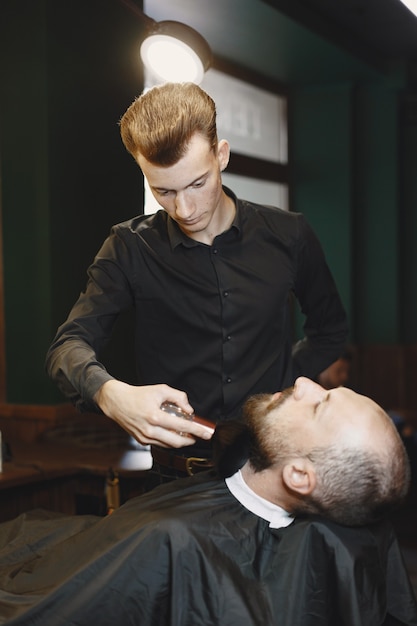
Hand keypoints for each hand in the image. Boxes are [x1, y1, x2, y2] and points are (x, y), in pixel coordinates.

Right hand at [94, 380, 213, 447]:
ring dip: (181, 442)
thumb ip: (178, 397)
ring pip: (169, 445)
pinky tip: (174, 434)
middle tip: (199, 437)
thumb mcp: (161, 390)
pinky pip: (160, 444)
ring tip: (188, 435)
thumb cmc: (138, 395)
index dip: (197, 431)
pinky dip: (169, 441)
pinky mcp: (141, 441)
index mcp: (155, 416)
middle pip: (177, 442)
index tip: (206, 433)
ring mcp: (144, 438)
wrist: (117, 402)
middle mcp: (149, 430)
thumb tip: (189, 410)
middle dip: (191, 441)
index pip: (182, 426)